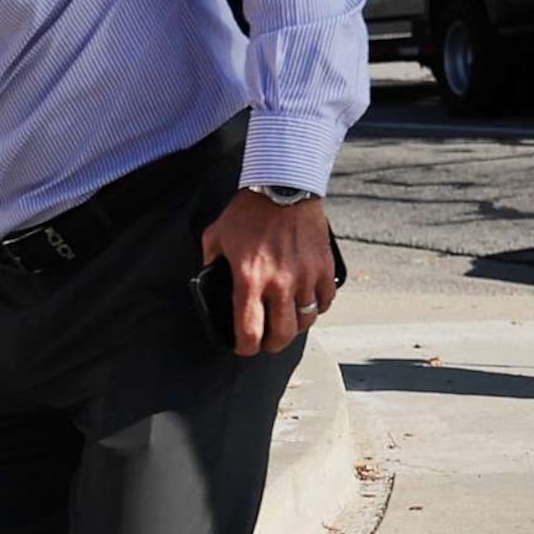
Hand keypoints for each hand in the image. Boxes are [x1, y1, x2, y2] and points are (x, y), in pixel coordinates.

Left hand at [201, 191, 336, 356]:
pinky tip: (306, 302)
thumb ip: (210, 261)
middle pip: (282, 334)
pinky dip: (317, 306)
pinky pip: (325, 300)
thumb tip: (208, 277)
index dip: (245, 347)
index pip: (249, 331)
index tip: (243, 347)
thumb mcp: (215, 237)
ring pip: (306, 320)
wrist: (284, 186)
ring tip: (286, 322)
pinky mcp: (324, 267)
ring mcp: (305, 276)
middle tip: (266, 342)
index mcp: (249, 280)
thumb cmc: (248, 211)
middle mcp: (280, 283)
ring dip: (295, 327)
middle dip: (272, 345)